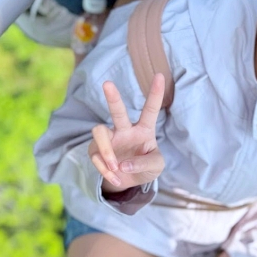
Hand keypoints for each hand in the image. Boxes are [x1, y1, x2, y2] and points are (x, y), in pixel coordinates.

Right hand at [88, 73, 165, 190]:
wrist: (128, 181)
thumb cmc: (145, 166)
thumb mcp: (156, 166)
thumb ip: (145, 163)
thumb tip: (124, 165)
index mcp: (144, 129)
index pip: (150, 110)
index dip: (155, 94)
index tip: (161, 75)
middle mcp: (124, 130)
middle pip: (118, 112)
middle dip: (113, 98)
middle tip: (107, 84)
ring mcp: (109, 139)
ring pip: (99, 132)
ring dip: (107, 151)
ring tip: (116, 167)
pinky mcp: (95, 150)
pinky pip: (97, 157)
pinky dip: (107, 172)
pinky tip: (116, 178)